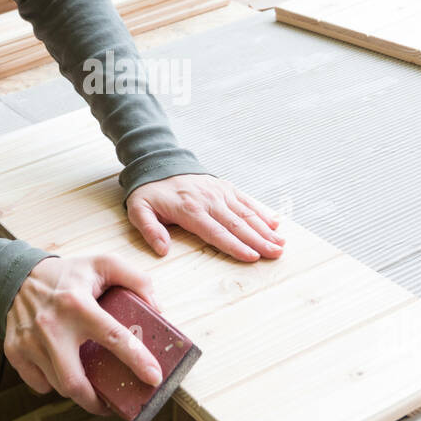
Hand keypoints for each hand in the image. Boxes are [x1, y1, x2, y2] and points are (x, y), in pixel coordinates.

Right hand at [4, 254, 163, 415]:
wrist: (18, 275)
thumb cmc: (68, 274)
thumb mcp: (104, 263)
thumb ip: (136, 279)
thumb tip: (156, 309)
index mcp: (77, 304)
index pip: (113, 337)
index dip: (137, 360)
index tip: (154, 378)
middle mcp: (51, 326)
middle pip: (75, 381)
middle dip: (96, 403)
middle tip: (112, 405)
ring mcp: (29, 341)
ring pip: (58, 385)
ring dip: (79, 393)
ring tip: (91, 388)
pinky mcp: (14, 351)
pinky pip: (39, 384)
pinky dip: (53, 385)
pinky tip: (63, 373)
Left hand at [126, 173, 284, 260]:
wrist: (158, 164)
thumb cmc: (150, 192)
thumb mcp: (139, 210)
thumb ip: (150, 230)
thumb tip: (162, 250)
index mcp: (190, 210)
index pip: (216, 232)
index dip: (235, 246)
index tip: (252, 257)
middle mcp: (209, 201)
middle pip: (237, 225)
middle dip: (258, 241)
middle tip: (276, 254)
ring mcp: (219, 193)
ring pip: (246, 214)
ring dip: (265, 229)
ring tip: (280, 244)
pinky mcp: (225, 187)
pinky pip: (246, 201)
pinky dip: (261, 213)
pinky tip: (274, 224)